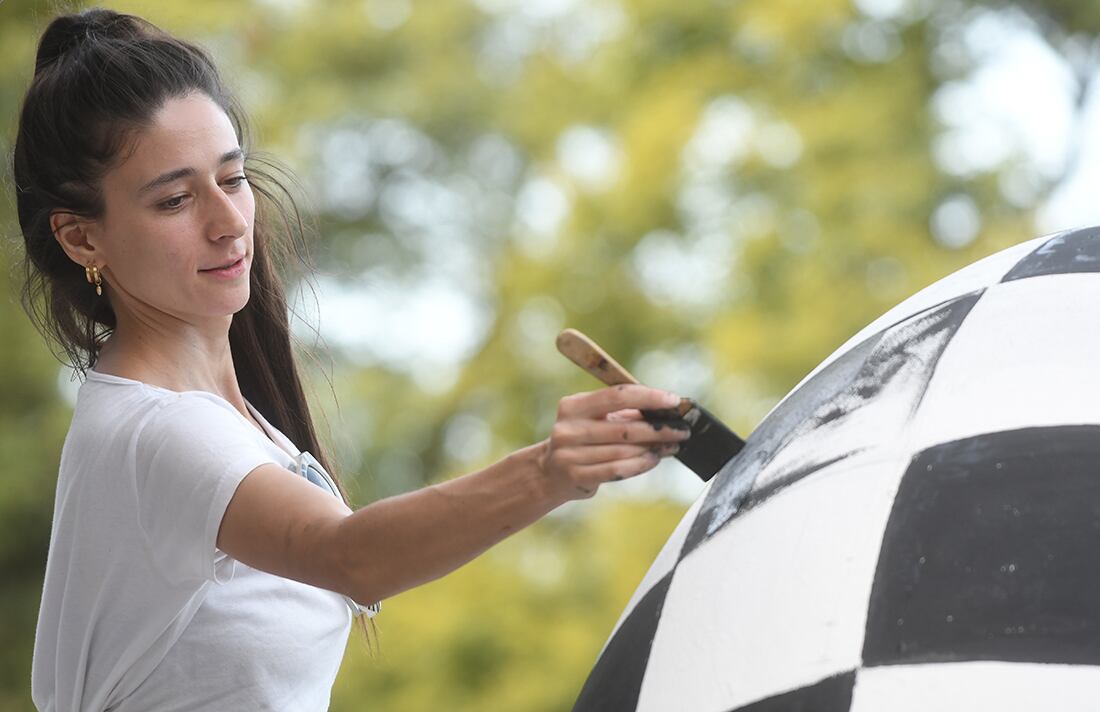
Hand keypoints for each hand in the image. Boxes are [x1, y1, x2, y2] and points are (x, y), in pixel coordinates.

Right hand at [538, 384, 691, 500]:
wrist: (550, 471)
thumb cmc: (583, 439)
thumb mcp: (595, 419)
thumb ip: (624, 412)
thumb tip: (667, 409)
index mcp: (573, 405)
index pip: (617, 396)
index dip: (648, 397)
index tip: (673, 401)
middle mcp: (568, 428)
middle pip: (624, 427)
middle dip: (659, 429)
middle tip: (682, 430)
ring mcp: (569, 454)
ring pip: (623, 451)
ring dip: (654, 448)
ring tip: (672, 446)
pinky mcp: (576, 475)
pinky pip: (617, 469)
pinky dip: (640, 465)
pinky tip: (654, 459)